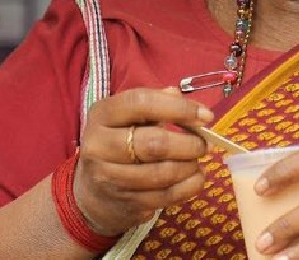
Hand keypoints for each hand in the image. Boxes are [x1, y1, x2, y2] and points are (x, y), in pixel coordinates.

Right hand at [73, 87, 213, 235]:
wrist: (92, 192)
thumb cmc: (117, 142)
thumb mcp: (126, 117)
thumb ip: (153, 103)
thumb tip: (178, 95)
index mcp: (102, 115)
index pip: (141, 103)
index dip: (178, 108)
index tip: (205, 115)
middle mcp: (100, 146)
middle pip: (154, 144)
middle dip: (188, 143)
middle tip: (205, 143)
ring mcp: (111, 178)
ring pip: (162, 174)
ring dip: (190, 166)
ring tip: (198, 159)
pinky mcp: (126, 203)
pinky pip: (166, 196)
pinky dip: (190, 185)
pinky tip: (195, 176)